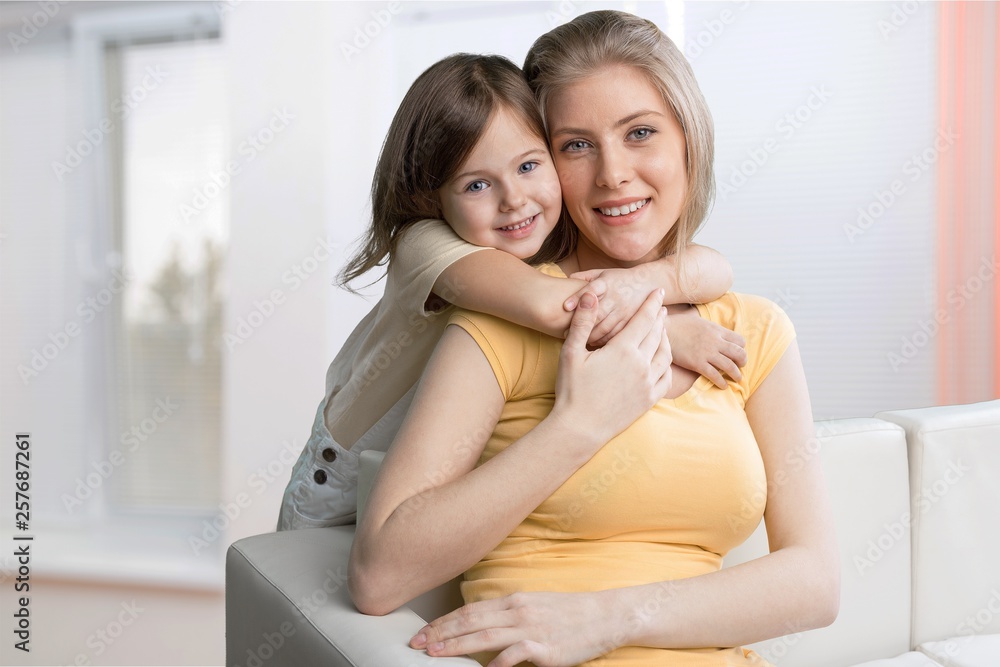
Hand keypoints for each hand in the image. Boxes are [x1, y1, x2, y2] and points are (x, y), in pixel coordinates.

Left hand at [409, 591, 616, 666]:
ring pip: (485, 636)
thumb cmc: (570, 613)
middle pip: (470, 621)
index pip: (469, 610)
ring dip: (456, 646)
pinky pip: (515, 656)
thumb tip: (480, 627)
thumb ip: (507, 616)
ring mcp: (531, 630)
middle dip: (440, 633)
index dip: (443, 622)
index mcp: (513, 600)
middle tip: (416, 644)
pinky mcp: (546, 649)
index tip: (422, 632)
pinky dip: (497, 664)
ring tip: (434, 654)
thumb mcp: (534, 606)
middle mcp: (518, 612)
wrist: (605, 615)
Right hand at [550, 289, 671, 448]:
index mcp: (623, 350)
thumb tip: (590, 294)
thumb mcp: (571, 352)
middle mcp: (641, 364)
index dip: (652, 303)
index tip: (658, 292)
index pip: (644, 319)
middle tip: (661, 308)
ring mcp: (648, 383)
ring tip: (662, 331)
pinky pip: (666, 376)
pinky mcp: (649, 399)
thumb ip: (583, 321)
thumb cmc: (571, 389)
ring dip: (665, 339)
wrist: (580, 428)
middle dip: (659, 318)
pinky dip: (667, 363)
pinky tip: (662, 359)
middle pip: (657, 334)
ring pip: (664, 354)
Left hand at [563, 267, 651, 347]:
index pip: (591, 289)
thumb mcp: (602, 272)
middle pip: (597, 313)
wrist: (648, 284)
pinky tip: (593, 344)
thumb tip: (567, 279)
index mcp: (606, 283)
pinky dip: (603, 340)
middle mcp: (615, 297)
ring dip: (590, 335)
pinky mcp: (630, 322)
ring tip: (577, 341)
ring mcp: (624, 310)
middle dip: (581, 324)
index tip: (565, 306)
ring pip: (605, 327)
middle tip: (565, 333)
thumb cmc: (618, 279)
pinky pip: (615, 334)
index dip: (578, 297)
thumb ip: (584, 276)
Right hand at [669, 310, 746, 387]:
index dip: (741, 348)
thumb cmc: (678, 325)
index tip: (737, 354)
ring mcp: (706, 353)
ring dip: (736, 375)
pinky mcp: (697, 363)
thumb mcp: (699, 322)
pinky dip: (721, 382)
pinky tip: (723, 386)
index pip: (739, 341)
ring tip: (737, 379)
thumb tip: (716, 333)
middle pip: (739, 353)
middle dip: (743, 362)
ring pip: (730, 366)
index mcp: (716, 330)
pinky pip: (715, 375)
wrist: (664, 330)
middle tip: (740, 367)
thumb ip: (711, 329)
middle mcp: (715, 341)